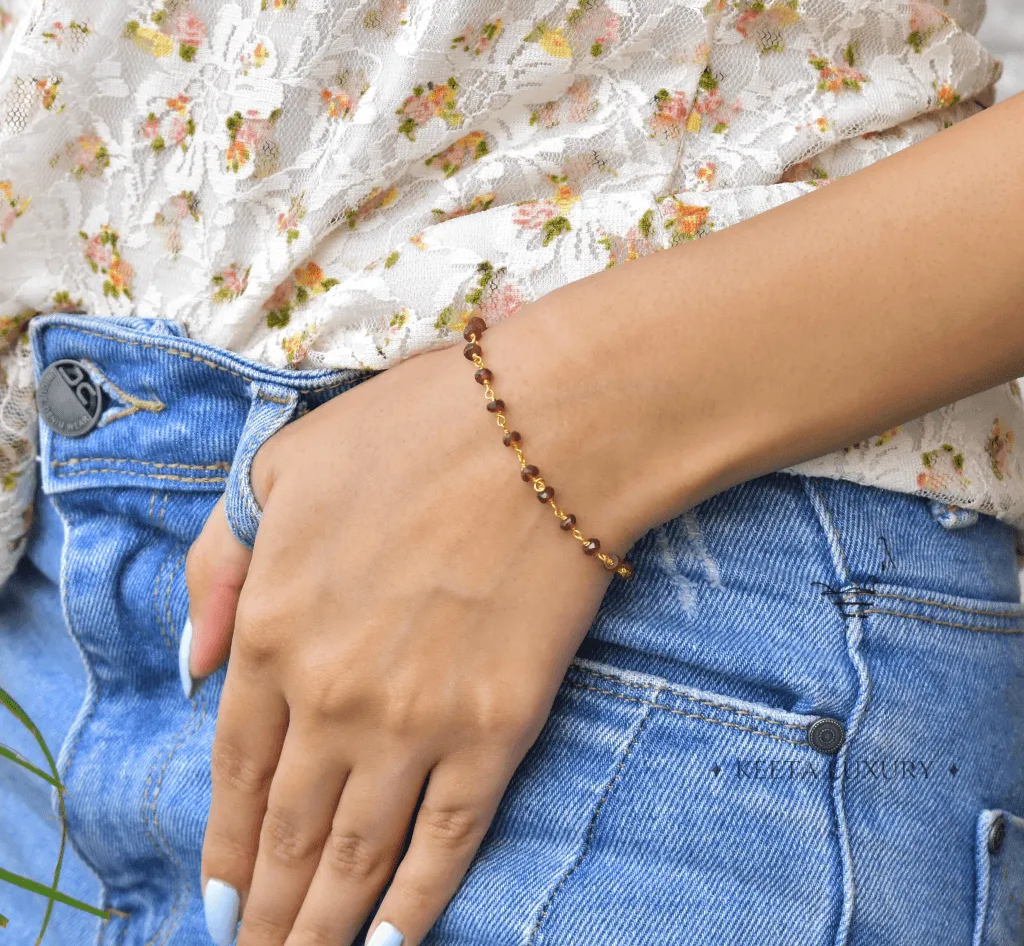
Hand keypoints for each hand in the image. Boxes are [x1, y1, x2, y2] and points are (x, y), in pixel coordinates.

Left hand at [184, 319, 629, 945]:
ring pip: (358, 855)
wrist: (544, 429)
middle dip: (268, 914)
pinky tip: (397, 941)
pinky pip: (449, 839)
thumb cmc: (412, 431)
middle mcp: (331, 698)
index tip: (219, 905)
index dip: (226, 848)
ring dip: (326, 927)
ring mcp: (416, 723)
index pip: (236, 772)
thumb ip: (217, 568)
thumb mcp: (277, 470)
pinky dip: (418, 901)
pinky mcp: (497, 730)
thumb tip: (192, 668)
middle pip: (290, 834)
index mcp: (271, 631)